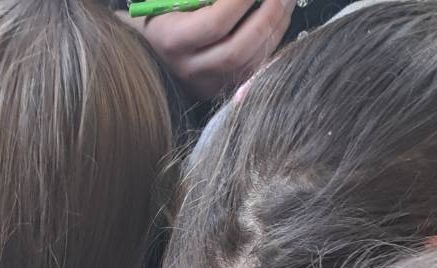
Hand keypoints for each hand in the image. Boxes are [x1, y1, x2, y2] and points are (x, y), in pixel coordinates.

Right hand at [132, 0, 294, 101]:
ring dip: (275, 28)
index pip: (215, 23)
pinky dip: (272, 42)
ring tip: (285, 0)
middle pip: (236, 51)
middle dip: (266, 17)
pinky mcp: (221, 89)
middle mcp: (189, 68)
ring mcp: (206, 84)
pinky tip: (279, 18)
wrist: (151, 46)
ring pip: (249, 64)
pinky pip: (254, 69)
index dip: (240, 0)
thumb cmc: (165, 12)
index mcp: (172, 40)